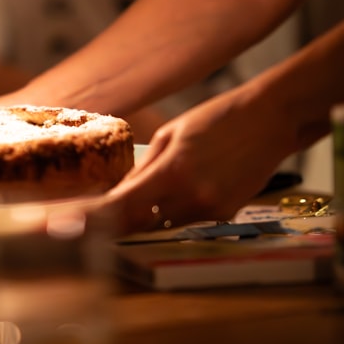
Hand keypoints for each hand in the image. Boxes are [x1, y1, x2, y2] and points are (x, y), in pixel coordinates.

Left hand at [103, 83, 327, 233]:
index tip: (73, 222)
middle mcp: (191, 197)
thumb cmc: (218, 119)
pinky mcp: (225, 214)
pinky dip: (176, 209)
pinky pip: (187, 219)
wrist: (270, 121)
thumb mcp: (170, 135)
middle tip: (97, 214)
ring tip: (150, 191)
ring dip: (148, 213)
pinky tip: (186, 186)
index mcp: (172, 171)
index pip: (121, 207)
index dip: (94, 218)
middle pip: (139, 223)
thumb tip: (120, 192)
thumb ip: (144, 168)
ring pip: (162, 224)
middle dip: (117, 220)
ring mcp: (211, 209)